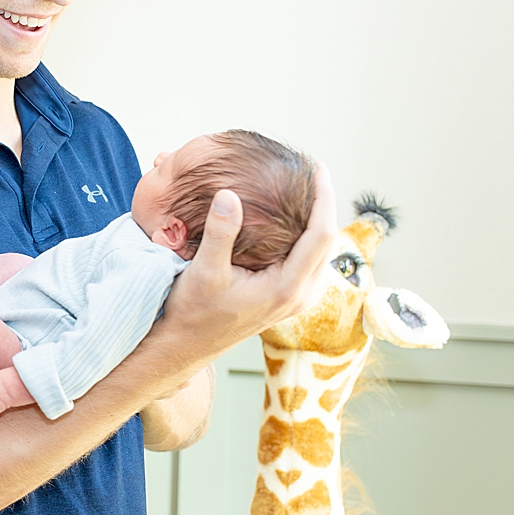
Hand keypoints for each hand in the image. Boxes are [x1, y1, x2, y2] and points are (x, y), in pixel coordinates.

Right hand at [161, 166, 337, 355]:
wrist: (186, 344)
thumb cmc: (193, 312)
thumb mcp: (204, 271)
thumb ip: (219, 233)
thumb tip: (229, 195)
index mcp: (286, 288)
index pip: (320, 235)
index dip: (324, 199)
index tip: (318, 170)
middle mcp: (298, 295)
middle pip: (327, 241)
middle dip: (324, 204)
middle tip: (313, 173)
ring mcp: (295, 298)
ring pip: (319, 252)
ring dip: (317, 219)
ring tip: (306, 190)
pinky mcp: (286, 297)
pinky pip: (307, 260)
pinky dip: (305, 235)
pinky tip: (290, 219)